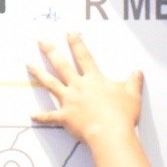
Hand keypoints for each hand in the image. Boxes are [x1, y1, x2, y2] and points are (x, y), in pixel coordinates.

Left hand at [27, 34, 142, 143]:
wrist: (110, 133)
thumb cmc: (122, 114)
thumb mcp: (132, 95)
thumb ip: (133, 82)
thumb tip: (137, 73)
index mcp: (94, 79)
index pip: (83, 56)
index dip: (76, 43)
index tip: (69, 33)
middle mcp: (78, 87)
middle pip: (61, 65)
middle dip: (51, 51)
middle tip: (41, 41)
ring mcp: (69, 101)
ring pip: (50, 84)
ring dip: (38, 74)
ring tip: (29, 65)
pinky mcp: (65, 117)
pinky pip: (50, 116)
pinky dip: (41, 116)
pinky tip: (32, 114)